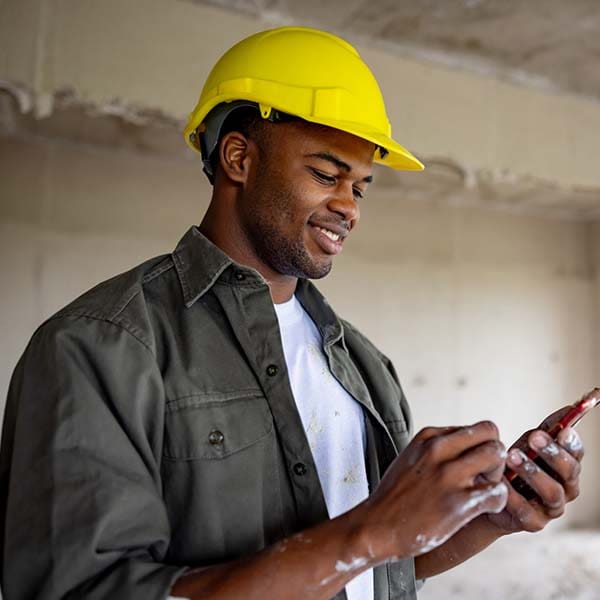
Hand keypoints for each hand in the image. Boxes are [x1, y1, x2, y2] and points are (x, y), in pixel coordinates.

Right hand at [357, 421, 507, 560]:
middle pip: (490, 432)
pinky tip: (483, 509)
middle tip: (484, 476)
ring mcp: (448, 474)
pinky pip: (498, 491)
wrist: (377, 527)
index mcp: (428, 437)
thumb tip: (465, 446)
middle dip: (494, 454)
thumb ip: (436, 448)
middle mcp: (438, 449)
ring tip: (484, 491)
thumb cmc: (396, 497)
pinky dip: (498, 502)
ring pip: (497, 455)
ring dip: (498, 475)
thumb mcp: (412, 458)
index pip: (474, 427)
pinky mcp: (458, 502)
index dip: (479, 447)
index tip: (471, 466)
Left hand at [486, 407, 583, 533]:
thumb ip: (548, 428)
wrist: (487, 494)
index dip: (571, 442)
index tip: (562, 430)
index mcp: (566, 468)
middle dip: (553, 453)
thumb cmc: (514, 466)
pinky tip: (502, 482)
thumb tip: (569, 407)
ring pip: (553, 492)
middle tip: (534, 438)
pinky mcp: (533, 523)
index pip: (576, 454)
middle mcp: (565, 489)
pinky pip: (527, 510)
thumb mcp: (528, 444)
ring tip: (512, 456)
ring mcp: (551, 508)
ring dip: (533, 472)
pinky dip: (514, 495)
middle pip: (570, 472)